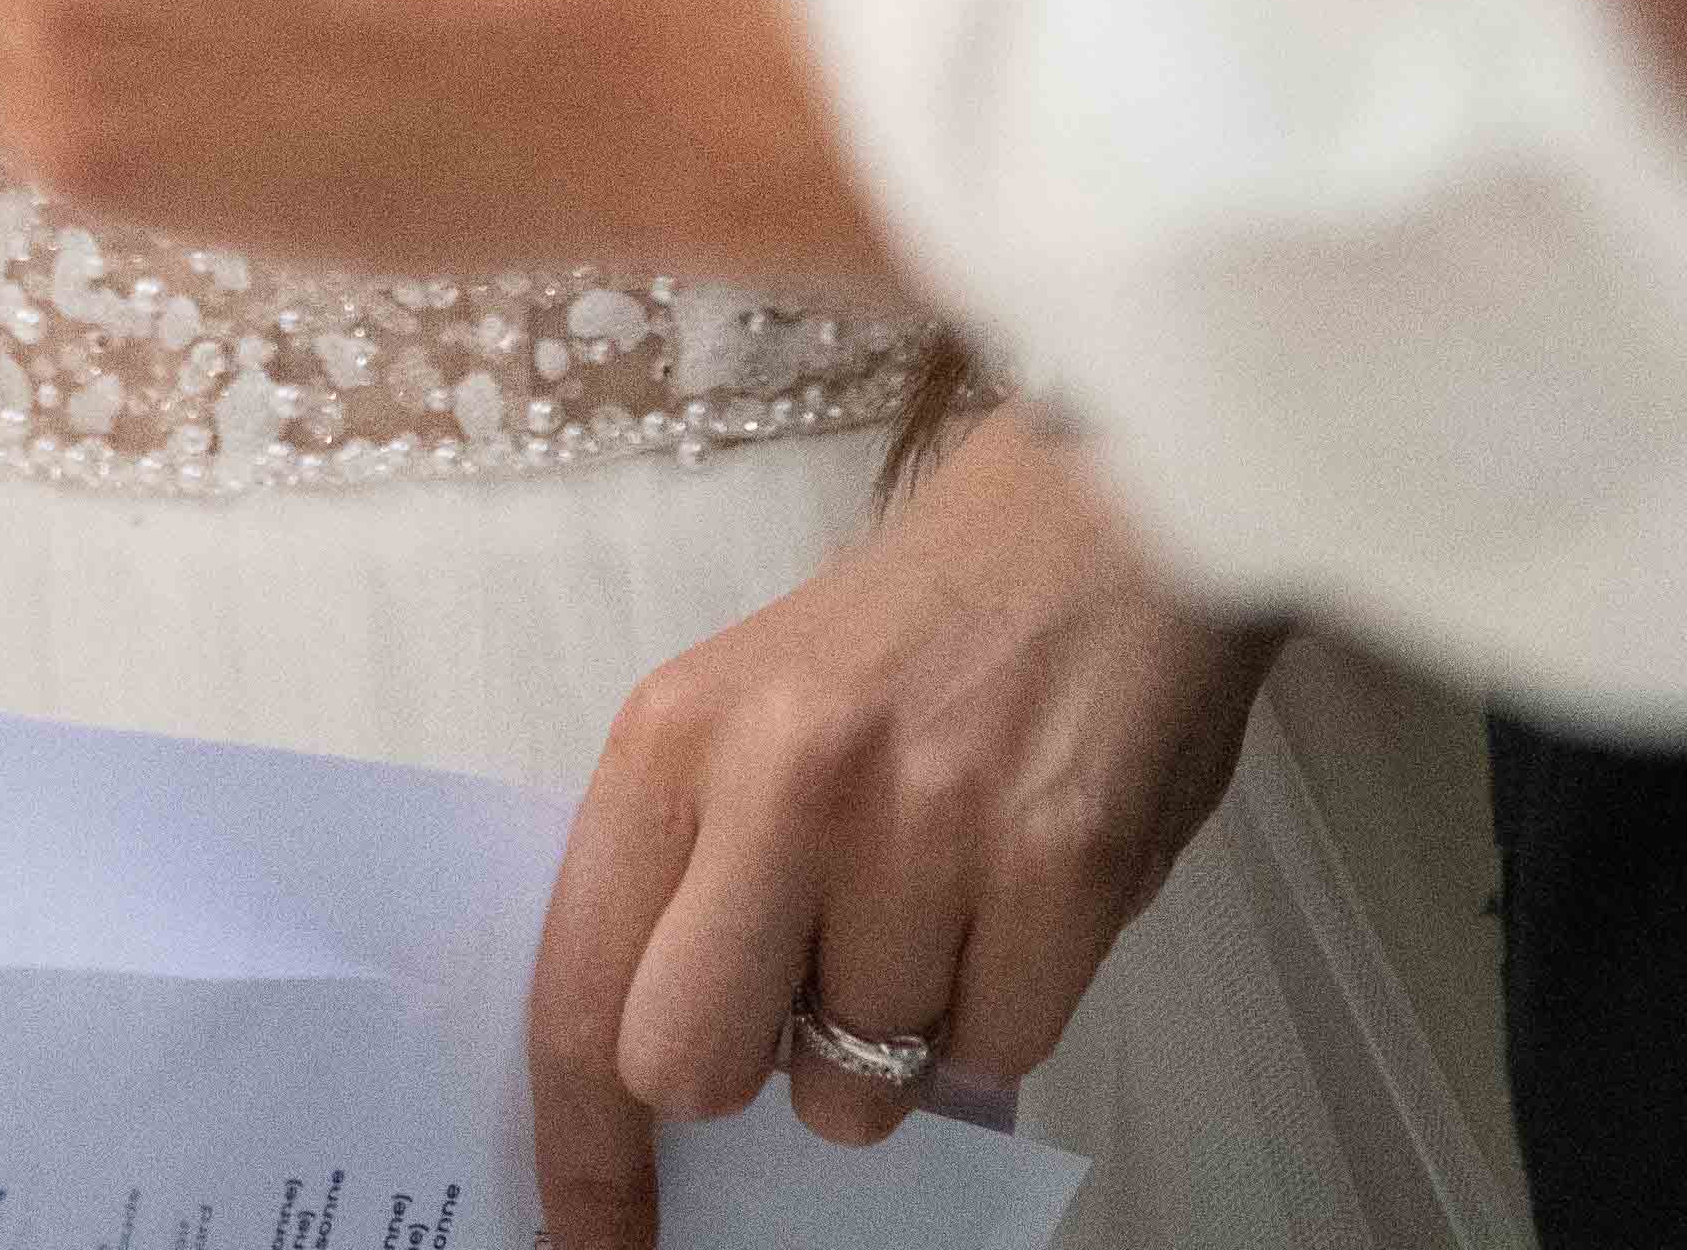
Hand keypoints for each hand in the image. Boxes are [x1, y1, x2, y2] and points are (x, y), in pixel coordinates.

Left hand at [528, 405, 1271, 1247]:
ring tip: (937, 888)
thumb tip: (656, 1071)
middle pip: (695, 1066)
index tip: (586, 1235)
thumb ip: (696, 869)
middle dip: (749, 1067)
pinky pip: (993, 1055)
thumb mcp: (752, 707)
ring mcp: (927, 825)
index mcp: (679, 732)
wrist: (1105, 509)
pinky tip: (1014, 887)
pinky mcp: (1059, 869)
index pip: (584, 995)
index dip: (581, 1149)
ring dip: (896, 1031)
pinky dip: (1001, 1007)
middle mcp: (785, 775)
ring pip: (857, 1087)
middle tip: (804, 997)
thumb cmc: (918, 628)